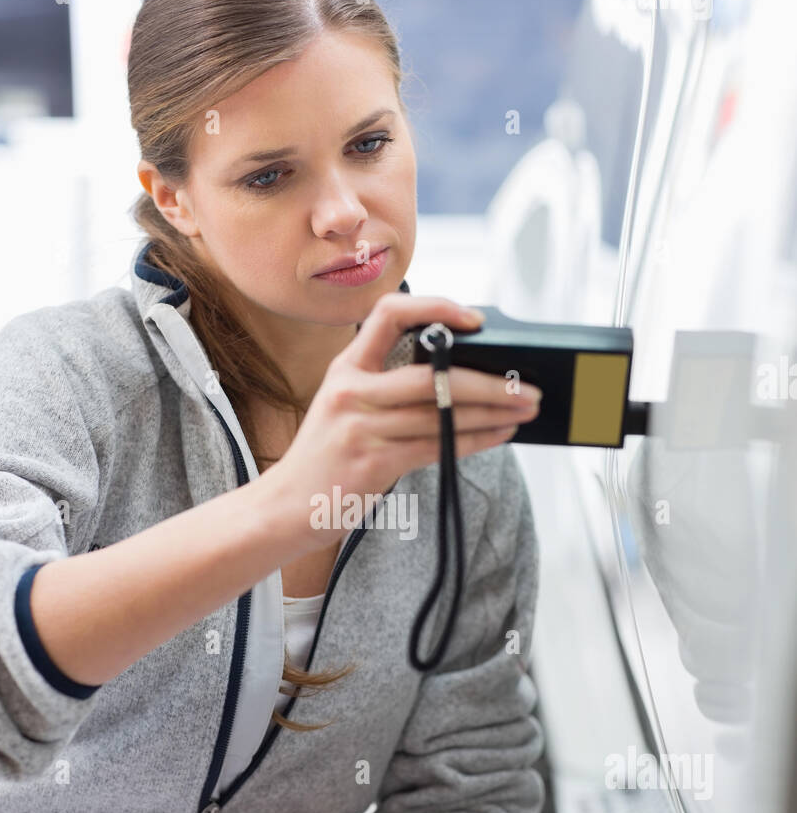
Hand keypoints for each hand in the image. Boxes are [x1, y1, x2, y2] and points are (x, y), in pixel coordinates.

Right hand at [261, 292, 541, 548]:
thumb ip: (386, 389)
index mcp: (345, 368)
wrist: (286, 506)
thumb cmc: (326, 458)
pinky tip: (499, 435)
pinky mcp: (371, 462)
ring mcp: (360, 427)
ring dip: (493, 413)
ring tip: (525, 409)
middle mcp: (351, 391)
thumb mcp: (344, 408)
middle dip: (489, 381)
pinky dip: (475, 440)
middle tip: (527, 385)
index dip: (434, 307)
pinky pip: (436, 446)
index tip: (473, 319)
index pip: (388, 313)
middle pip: (433, 374)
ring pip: (441, 413)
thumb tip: (458, 380)